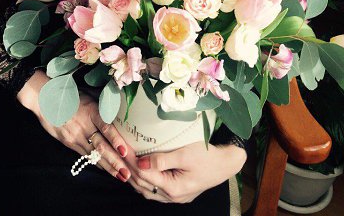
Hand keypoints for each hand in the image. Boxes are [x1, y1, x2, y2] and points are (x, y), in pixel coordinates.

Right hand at [17, 71, 130, 182]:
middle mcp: (84, 125)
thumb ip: (103, 101)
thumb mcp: (88, 93)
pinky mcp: (68, 142)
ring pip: (94, 154)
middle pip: (101, 146)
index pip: (106, 127)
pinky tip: (105, 169)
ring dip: (108, 167)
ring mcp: (75, 136)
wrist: (45, 99)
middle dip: (115, 161)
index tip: (125, 151)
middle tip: (127, 173)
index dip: (115, 140)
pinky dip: (96, 163)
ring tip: (120, 177)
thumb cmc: (70, 93)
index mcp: (91, 111)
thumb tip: (120, 100)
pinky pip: (85, 155)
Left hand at [124, 142, 246, 202]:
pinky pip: (155, 189)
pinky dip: (144, 180)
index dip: (129, 160)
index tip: (120, 146)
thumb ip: (162, 160)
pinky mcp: (178, 192)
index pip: (143, 175)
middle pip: (142, 184)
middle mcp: (172, 196)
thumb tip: (140, 163)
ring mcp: (175, 196)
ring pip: (147, 189)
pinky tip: (139, 171)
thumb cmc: (208, 156)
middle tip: (117, 151)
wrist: (227, 164)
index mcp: (173, 188)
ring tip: (123, 162)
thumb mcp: (185, 154)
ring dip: (133, 176)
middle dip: (127, 168)